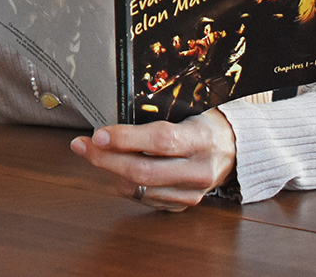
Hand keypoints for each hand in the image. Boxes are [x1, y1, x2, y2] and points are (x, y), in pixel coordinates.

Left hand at [69, 108, 237, 211]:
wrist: (234, 150)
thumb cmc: (204, 124)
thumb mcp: (187, 110)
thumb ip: (155, 116)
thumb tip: (111, 121)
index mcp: (202, 139)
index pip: (160, 141)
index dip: (125, 139)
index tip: (98, 134)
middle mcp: (199, 169)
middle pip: (144, 171)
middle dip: (105, 159)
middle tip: (81, 146)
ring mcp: (192, 192)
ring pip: (140, 188)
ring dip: (110, 171)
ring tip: (97, 154)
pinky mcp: (184, 205)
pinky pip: (144, 198)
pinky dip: (125, 184)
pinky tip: (118, 168)